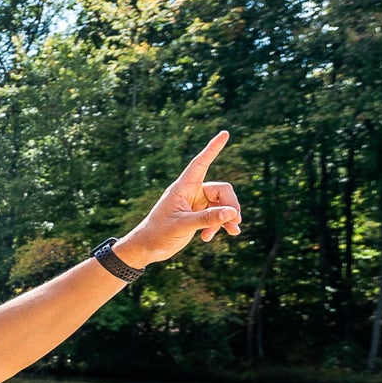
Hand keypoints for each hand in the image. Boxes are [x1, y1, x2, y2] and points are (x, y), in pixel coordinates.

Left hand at [117, 132, 240, 263]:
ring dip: (227, 218)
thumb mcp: (183, 226)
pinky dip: (220, 225)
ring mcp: (196, 204)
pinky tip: (214, 237)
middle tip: (235, 222)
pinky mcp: (198, 215)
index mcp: (183, 187)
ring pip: (222, 204)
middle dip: (231, 205)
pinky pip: (217, 215)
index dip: (212, 148)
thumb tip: (232, 212)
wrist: (146, 248)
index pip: (201, 163)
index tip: (225, 133)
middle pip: (222, 190)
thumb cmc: (158, 234)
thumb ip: (207, 219)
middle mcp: (191, 192)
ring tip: (232, 233)